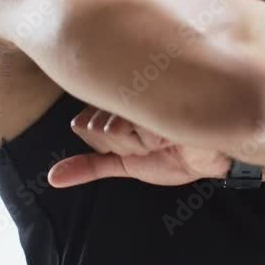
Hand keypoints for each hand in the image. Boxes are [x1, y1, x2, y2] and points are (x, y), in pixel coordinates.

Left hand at [47, 105, 230, 187]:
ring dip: (137, 145)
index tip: (137, 144)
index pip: (83, 124)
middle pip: (94, 126)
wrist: (214, 158)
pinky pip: (128, 128)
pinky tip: (166, 137)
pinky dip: (145, 142)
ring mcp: (141, 87)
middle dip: (121, 146)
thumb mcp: (127, 164)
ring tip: (165, 137)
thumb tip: (51, 179)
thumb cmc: (175, 155)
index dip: (107, 144)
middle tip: (153, 143)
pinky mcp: (157, 96)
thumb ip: (89, 166)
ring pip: (109, 128)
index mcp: (117, 94)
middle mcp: (127, 86)